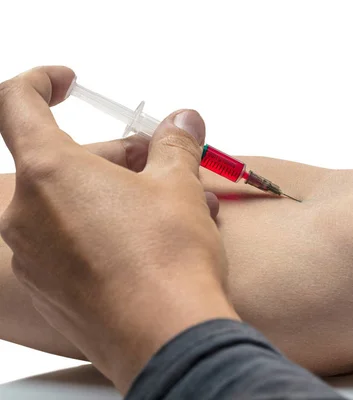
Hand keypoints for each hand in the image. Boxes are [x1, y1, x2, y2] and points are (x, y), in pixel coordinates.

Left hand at [0, 67, 238, 391]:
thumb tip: (182, 124)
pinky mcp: (50, 287)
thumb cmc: (166, 262)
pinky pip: (71, 240)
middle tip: (161, 163)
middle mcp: (29, 214)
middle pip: (62, 161)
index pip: (17, 104)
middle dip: (115, 156)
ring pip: (72, 203)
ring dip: (116, 194)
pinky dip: (104, 228)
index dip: (41, 82)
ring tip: (170, 206)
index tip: (65, 82)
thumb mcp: (179, 185)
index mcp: (50, 173)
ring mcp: (35, 255)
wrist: (166, 338)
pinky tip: (150, 239)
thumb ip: (175, 145)